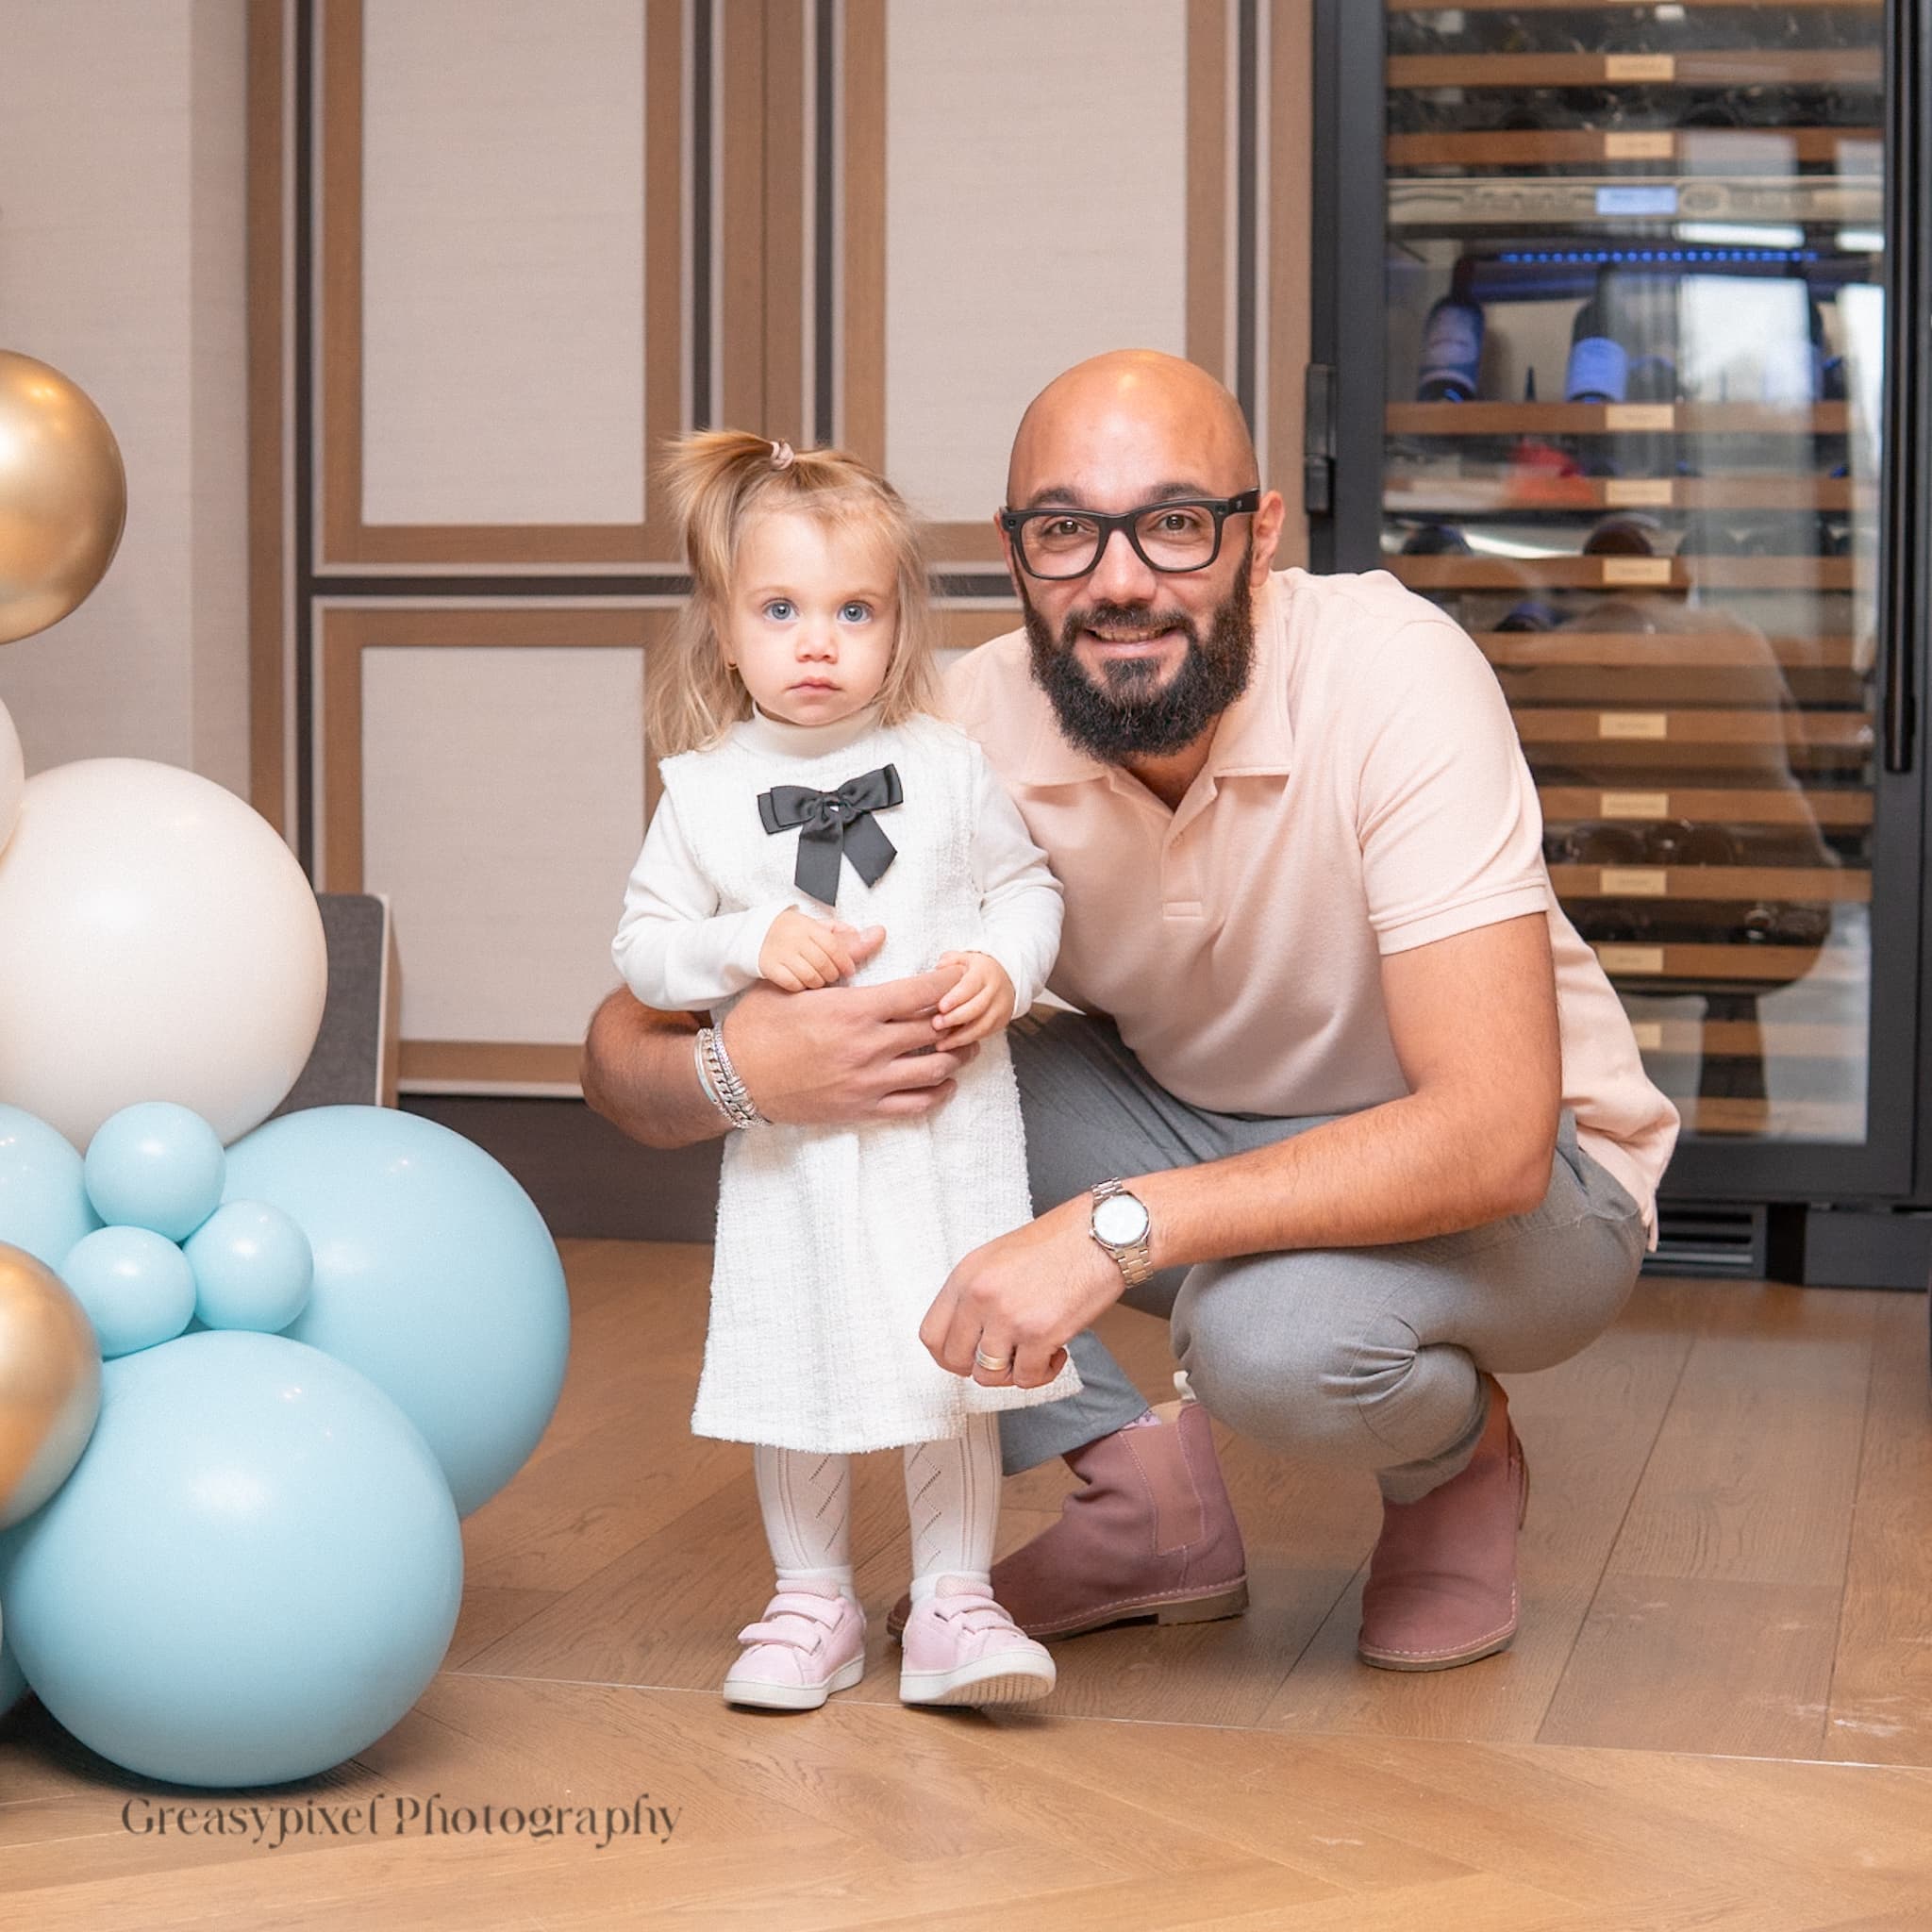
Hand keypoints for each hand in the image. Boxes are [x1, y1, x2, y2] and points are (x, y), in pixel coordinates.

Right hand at [720, 937, 983, 1126]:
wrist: (734, 1078)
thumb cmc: (759, 1026)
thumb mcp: (793, 983)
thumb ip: (838, 959)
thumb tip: (874, 933)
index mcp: (853, 1010)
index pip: (919, 993)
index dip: (947, 984)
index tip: (958, 977)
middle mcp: (868, 1046)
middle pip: (934, 1030)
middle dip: (958, 1018)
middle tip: (966, 1010)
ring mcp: (868, 1081)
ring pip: (934, 1068)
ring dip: (957, 1056)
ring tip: (965, 1046)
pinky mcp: (862, 1109)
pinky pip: (916, 1105)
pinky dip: (938, 1093)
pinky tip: (945, 1083)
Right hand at [758, 907, 862, 990]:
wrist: (756, 935)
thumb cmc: (792, 933)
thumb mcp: (817, 928)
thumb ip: (845, 934)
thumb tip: (878, 934)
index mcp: (808, 926)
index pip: (834, 946)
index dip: (845, 962)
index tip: (849, 970)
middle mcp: (794, 938)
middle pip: (824, 963)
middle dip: (832, 974)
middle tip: (832, 976)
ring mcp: (781, 953)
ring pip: (810, 976)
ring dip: (818, 982)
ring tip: (817, 979)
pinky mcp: (770, 968)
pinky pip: (793, 984)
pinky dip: (801, 987)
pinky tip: (802, 983)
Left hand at [918, 1197, 1123, 1389]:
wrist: (1104, 1233)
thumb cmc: (1061, 1242)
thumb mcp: (999, 1258)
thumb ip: (977, 1294)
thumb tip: (969, 1334)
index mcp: (967, 1274)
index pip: (931, 1334)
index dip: (948, 1354)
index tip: (966, 1357)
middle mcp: (981, 1296)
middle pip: (955, 1360)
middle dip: (979, 1368)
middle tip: (1005, 1359)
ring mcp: (1008, 1316)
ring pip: (989, 1375)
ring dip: (1012, 1372)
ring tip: (1033, 1355)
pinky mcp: (1040, 1333)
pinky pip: (1028, 1378)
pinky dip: (1043, 1373)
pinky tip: (1057, 1353)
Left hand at [930, 951, 1013, 1045]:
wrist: (1007, 977)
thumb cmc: (978, 970)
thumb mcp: (965, 958)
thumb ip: (950, 960)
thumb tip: (939, 968)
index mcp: (983, 973)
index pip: (970, 986)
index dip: (955, 998)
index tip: (940, 1007)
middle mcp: (994, 991)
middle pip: (976, 1008)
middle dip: (955, 1018)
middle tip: (936, 1025)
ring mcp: (1000, 1008)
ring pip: (982, 1026)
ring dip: (960, 1037)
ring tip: (941, 1044)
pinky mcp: (1001, 1022)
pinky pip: (984, 1034)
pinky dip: (967, 1042)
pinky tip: (951, 1045)